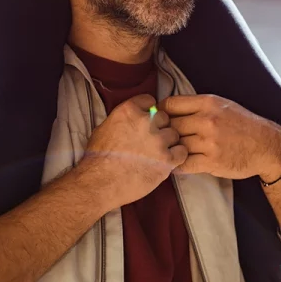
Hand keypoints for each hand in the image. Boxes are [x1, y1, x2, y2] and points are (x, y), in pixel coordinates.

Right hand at [79, 94, 187, 211]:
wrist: (101, 181)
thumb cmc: (98, 157)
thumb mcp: (104, 127)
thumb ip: (122, 119)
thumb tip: (131, 119)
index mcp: (129, 110)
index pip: (149, 100)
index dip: (148, 110)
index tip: (146, 118)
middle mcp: (146, 122)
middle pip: (164, 117)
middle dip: (159, 126)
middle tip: (151, 138)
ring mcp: (158, 141)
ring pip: (174, 134)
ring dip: (168, 141)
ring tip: (158, 151)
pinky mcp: (166, 160)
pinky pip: (182, 151)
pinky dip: (177, 155)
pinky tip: (167, 160)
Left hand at [159, 95, 280, 181]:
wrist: (266, 145)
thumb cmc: (241, 123)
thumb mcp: (220, 104)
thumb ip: (195, 105)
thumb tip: (166, 107)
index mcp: (207, 103)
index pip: (170, 104)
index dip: (160, 112)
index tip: (159, 118)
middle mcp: (207, 121)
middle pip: (170, 126)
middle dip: (164, 132)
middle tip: (160, 137)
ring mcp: (210, 143)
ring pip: (176, 145)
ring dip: (171, 149)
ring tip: (167, 150)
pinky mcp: (212, 162)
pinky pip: (184, 164)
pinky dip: (177, 164)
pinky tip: (176, 162)